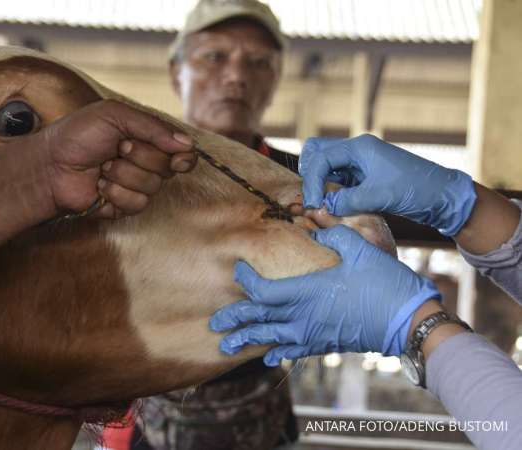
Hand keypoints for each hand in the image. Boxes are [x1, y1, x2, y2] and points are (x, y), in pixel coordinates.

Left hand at [41, 99, 196, 218]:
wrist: (50, 164)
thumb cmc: (77, 134)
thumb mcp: (114, 116)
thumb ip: (152, 127)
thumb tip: (187, 144)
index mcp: (147, 140)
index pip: (182, 152)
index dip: (184, 157)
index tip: (177, 157)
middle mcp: (145, 164)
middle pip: (168, 168)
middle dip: (141, 156)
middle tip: (117, 148)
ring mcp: (135, 186)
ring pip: (152, 187)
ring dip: (124, 174)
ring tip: (102, 167)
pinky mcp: (124, 206)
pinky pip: (137, 203)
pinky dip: (116, 192)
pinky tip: (99, 186)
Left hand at [209, 225, 440, 365]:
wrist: (407, 320)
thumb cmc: (383, 281)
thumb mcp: (358, 247)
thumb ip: (331, 229)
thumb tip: (315, 212)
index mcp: (306, 291)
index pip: (262, 291)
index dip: (246, 282)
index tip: (237, 269)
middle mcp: (303, 316)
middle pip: (259, 319)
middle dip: (234, 320)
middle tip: (213, 324)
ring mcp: (313, 334)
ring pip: (271, 339)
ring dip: (247, 341)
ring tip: (227, 347)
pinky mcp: (325, 344)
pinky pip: (294, 352)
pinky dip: (278, 353)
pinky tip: (267, 358)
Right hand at [298, 134, 476, 235]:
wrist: (443, 197)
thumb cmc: (416, 190)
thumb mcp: (379, 196)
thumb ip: (346, 200)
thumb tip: (322, 206)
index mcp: (360, 147)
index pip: (321, 158)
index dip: (312, 182)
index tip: (313, 204)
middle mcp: (358, 151)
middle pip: (319, 153)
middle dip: (311, 176)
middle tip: (313, 198)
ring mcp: (361, 163)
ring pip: (328, 168)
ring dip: (322, 185)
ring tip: (323, 206)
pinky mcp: (365, 178)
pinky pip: (339, 180)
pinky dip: (333, 192)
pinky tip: (335, 207)